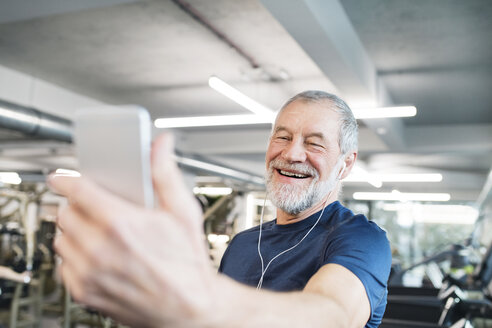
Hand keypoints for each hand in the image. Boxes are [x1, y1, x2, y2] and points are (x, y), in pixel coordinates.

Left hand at [50, 133, 214, 327]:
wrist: (188, 307)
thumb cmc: (187, 263)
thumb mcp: (182, 212)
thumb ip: (165, 173)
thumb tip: (160, 145)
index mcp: (121, 224)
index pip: (77, 190)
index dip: (67, 179)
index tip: (62, 177)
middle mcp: (100, 249)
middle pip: (66, 212)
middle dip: (76, 204)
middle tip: (92, 205)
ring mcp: (89, 273)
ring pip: (60, 238)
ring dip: (73, 229)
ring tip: (95, 228)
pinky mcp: (85, 292)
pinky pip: (63, 264)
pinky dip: (73, 255)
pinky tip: (95, 253)